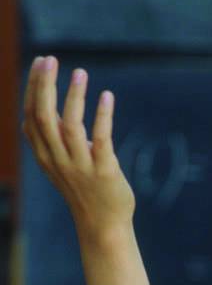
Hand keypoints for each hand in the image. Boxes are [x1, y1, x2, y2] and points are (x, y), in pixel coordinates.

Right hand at [22, 57, 133, 235]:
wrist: (103, 225)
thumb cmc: (84, 190)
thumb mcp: (61, 164)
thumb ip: (55, 140)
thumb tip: (55, 111)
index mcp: (45, 153)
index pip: (31, 114)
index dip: (34, 87)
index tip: (41, 62)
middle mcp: (58, 158)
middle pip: (43, 115)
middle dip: (44, 85)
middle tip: (51, 59)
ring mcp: (80, 165)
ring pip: (70, 125)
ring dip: (74, 96)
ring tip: (81, 72)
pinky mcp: (104, 171)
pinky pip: (101, 139)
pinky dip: (102, 116)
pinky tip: (107, 96)